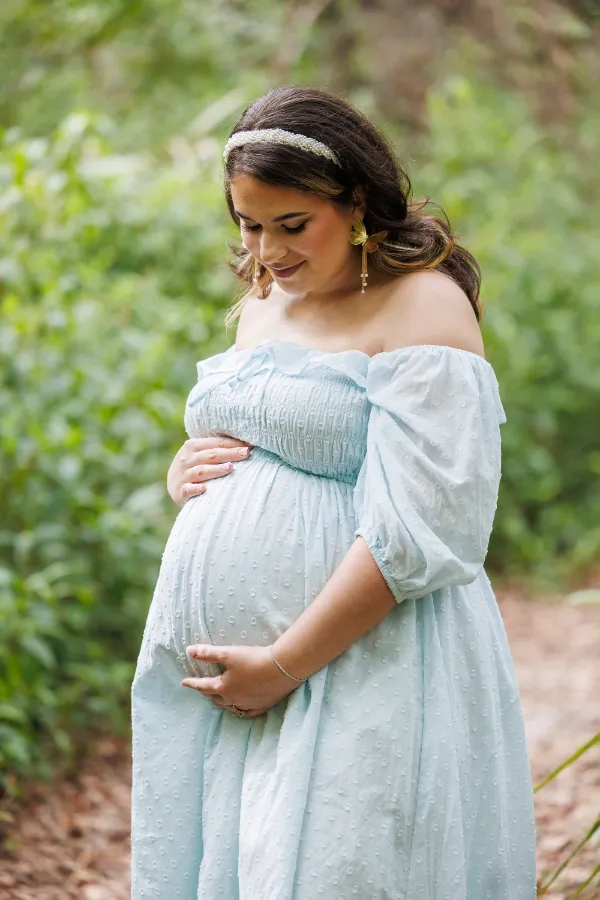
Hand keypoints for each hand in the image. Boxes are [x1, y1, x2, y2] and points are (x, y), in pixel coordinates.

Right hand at [167, 436, 253, 506]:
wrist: (174, 485)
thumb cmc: (195, 467)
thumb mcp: (200, 454)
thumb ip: (216, 449)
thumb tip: (246, 445)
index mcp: (192, 446)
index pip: (216, 443)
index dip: (233, 443)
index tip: (250, 445)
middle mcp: (186, 459)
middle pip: (211, 455)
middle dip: (230, 453)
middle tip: (246, 453)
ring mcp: (182, 475)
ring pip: (201, 471)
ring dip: (215, 469)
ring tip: (230, 467)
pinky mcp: (180, 491)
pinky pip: (188, 489)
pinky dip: (195, 489)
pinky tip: (204, 489)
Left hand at [181, 644, 301, 717]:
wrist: (282, 668)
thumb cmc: (253, 659)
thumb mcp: (228, 653)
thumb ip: (207, 653)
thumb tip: (188, 651)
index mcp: (223, 687)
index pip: (202, 685)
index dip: (192, 683)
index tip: (183, 682)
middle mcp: (233, 699)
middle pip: (215, 697)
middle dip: (206, 692)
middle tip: (201, 689)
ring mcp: (247, 705)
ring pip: (229, 707)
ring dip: (220, 703)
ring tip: (216, 700)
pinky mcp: (261, 706)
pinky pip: (246, 712)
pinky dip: (239, 711)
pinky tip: (239, 709)